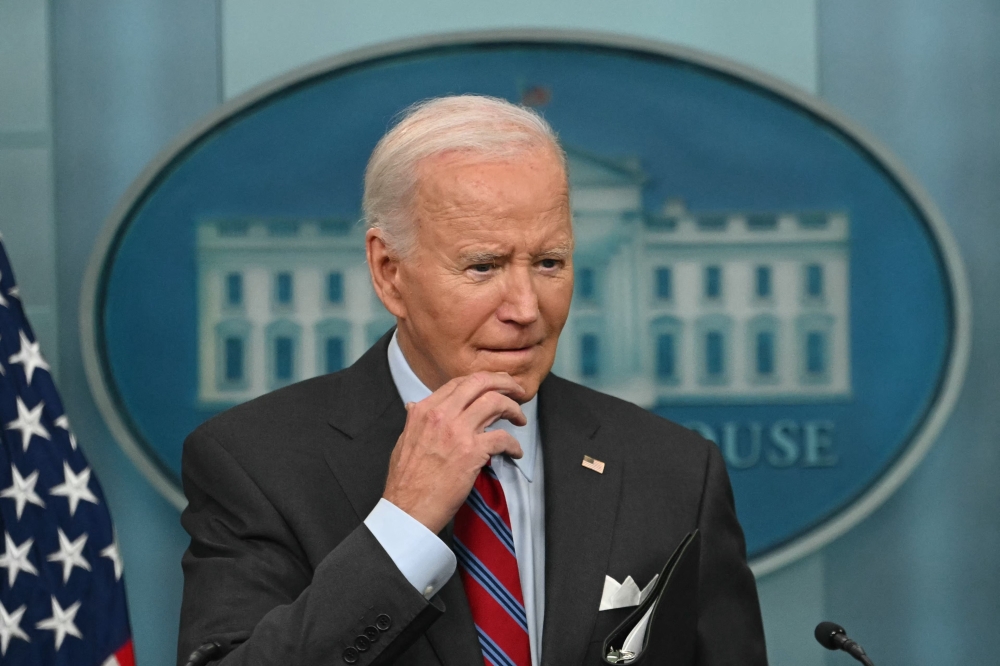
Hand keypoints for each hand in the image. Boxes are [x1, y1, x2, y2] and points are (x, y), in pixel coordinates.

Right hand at [382, 372, 526, 533]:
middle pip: (480, 383)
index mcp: (425, 410)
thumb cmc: (405, 481)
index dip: (483, 380)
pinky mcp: (471, 452)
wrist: (407, 509)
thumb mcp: (403, 440)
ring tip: (520, 418)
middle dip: (505, 382)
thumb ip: (415, 420)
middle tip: (517, 391)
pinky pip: (503, 438)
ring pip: (495, 402)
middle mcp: (441, 415)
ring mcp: (457, 432)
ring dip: (514, 408)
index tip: (496, 385)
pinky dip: (514, 444)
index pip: (459, 382)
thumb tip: (414, 406)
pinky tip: (515, 451)